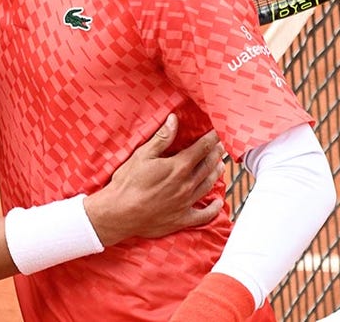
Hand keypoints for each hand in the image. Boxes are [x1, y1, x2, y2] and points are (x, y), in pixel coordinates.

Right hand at [84, 115, 224, 245]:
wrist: (119, 213)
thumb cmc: (127, 183)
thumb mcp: (142, 155)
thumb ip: (161, 138)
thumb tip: (174, 120)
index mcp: (178, 167)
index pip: (201, 149)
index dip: (211, 139)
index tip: (216, 133)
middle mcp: (187, 185)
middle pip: (208, 166)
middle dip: (215, 154)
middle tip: (220, 147)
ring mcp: (186, 203)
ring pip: (208, 186)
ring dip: (216, 174)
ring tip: (220, 166)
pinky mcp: (182, 219)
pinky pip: (204, 215)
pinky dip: (214, 209)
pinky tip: (218, 203)